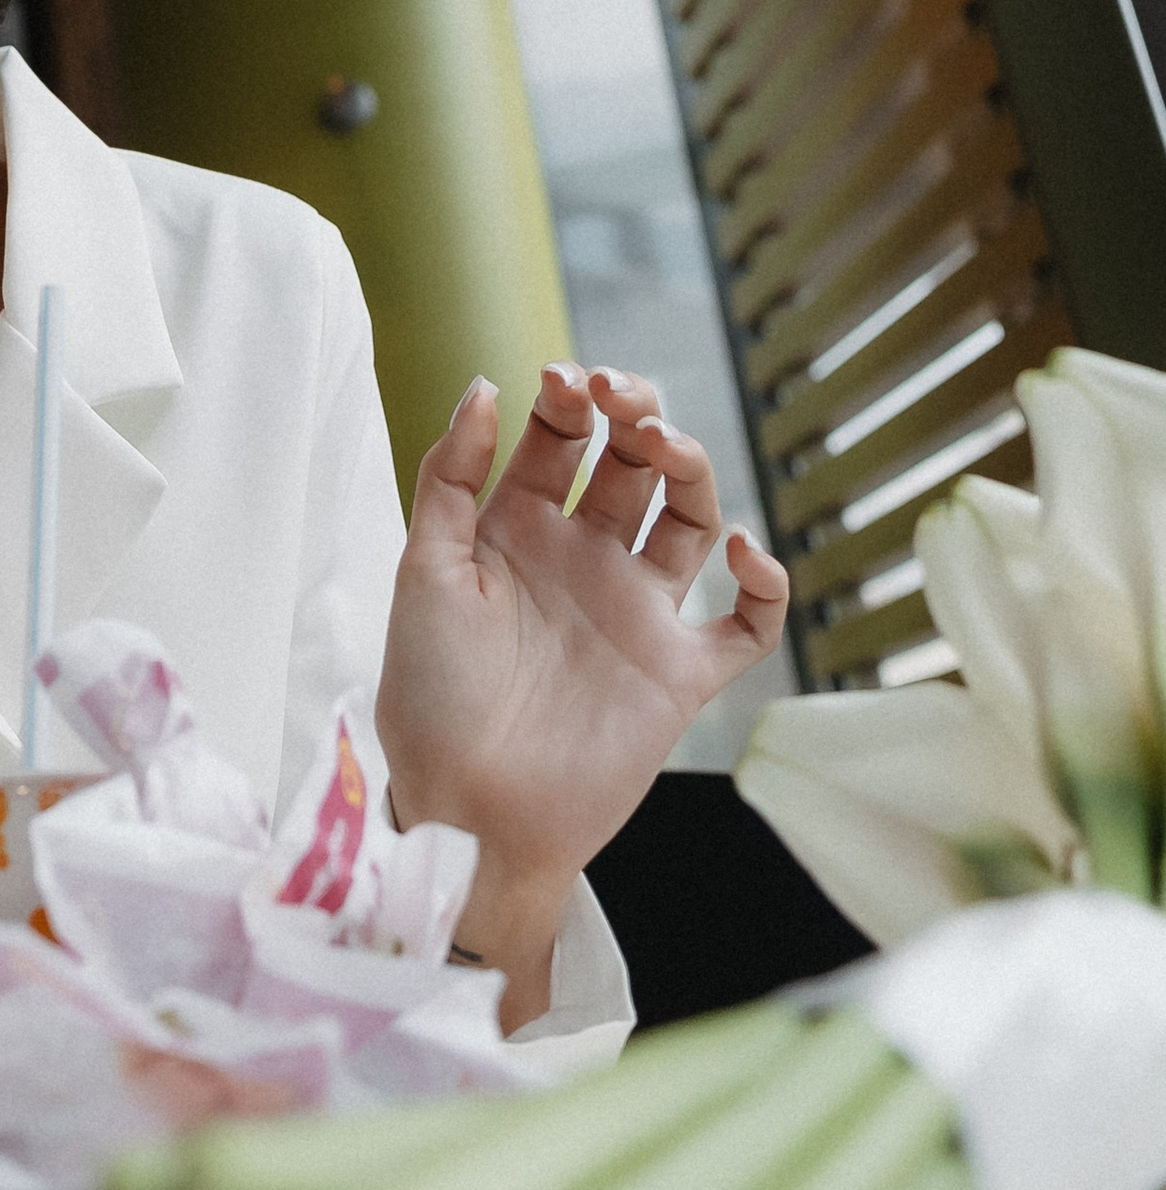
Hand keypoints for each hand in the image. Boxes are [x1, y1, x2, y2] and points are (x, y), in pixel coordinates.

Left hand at [376, 363, 789, 1031]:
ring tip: (666, 447)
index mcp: (519, 527)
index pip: (559, 436)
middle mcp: (585, 558)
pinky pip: (745, 624)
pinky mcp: (678, 674)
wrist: (464, 809)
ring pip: (690, 518)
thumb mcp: (424, 570)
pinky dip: (764, 584)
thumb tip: (486, 384)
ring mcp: (636, 611)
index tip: (564, 380)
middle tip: (622, 398)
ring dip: (690, 468)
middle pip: (631, 461)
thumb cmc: (429, 694)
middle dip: (634, 413)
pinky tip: (744, 549)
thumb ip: (450, 477)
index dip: (568, 397)